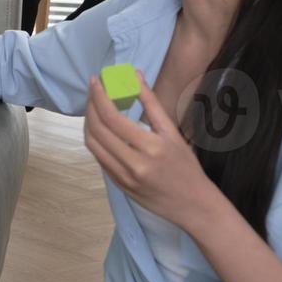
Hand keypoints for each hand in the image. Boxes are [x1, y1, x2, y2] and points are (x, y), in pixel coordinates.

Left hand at [82, 74, 218, 233]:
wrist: (193, 205)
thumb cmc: (186, 166)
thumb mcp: (173, 133)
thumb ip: (152, 103)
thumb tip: (135, 75)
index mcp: (151, 147)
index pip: (112, 117)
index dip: (99, 96)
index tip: (95, 80)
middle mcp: (134, 164)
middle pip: (97, 129)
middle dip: (90, 105)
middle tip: (93, 90)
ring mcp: (123, 177)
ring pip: (93, 144)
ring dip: (88, 122)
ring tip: (94, 106)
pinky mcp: (118, 185)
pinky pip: (98, 157)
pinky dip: (95, 139)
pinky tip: (99, 127)